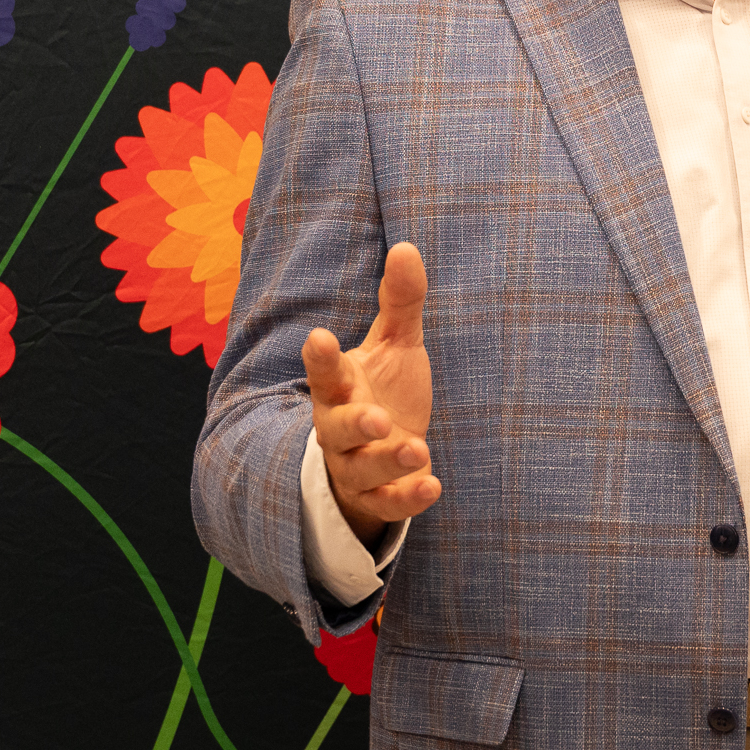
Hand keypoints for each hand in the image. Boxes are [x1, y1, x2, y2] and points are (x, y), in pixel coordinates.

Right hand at [307, 243, 440, 546]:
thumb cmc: (384, 390)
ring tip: (418, 450)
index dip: (320, 358)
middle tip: (376, 417)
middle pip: (335, 428)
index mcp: (340, 387)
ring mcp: (356, 466)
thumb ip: (400, 302)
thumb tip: (407, 247)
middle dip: (353, 424)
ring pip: (361, 469)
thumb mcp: (395, 344)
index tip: (318, 337)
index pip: (324, 372)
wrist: (384, 455)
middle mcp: (339, 428)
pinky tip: (431, 486)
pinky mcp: (377, 496)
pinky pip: (386, 502)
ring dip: (387, 461)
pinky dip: (406, 498)